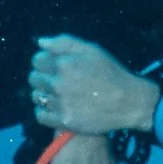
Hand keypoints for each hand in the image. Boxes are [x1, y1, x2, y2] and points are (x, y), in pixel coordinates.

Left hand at [28, 35, 156, 135]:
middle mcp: (59, 84)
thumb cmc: (111, 72)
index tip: (52, 66)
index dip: (43, 62)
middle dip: (42, 77)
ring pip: (36, 97)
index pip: (37, 60)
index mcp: (64, 64)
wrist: (128, 102)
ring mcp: (60, 104)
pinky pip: (40, 115)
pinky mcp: (64, 121)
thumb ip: (64, 43)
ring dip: (43, 94)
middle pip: (34, 79)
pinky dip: (44, 111)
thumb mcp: (92, 50)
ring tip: (57, 94)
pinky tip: (55, 107)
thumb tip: (40, 42)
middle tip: (55, 81)